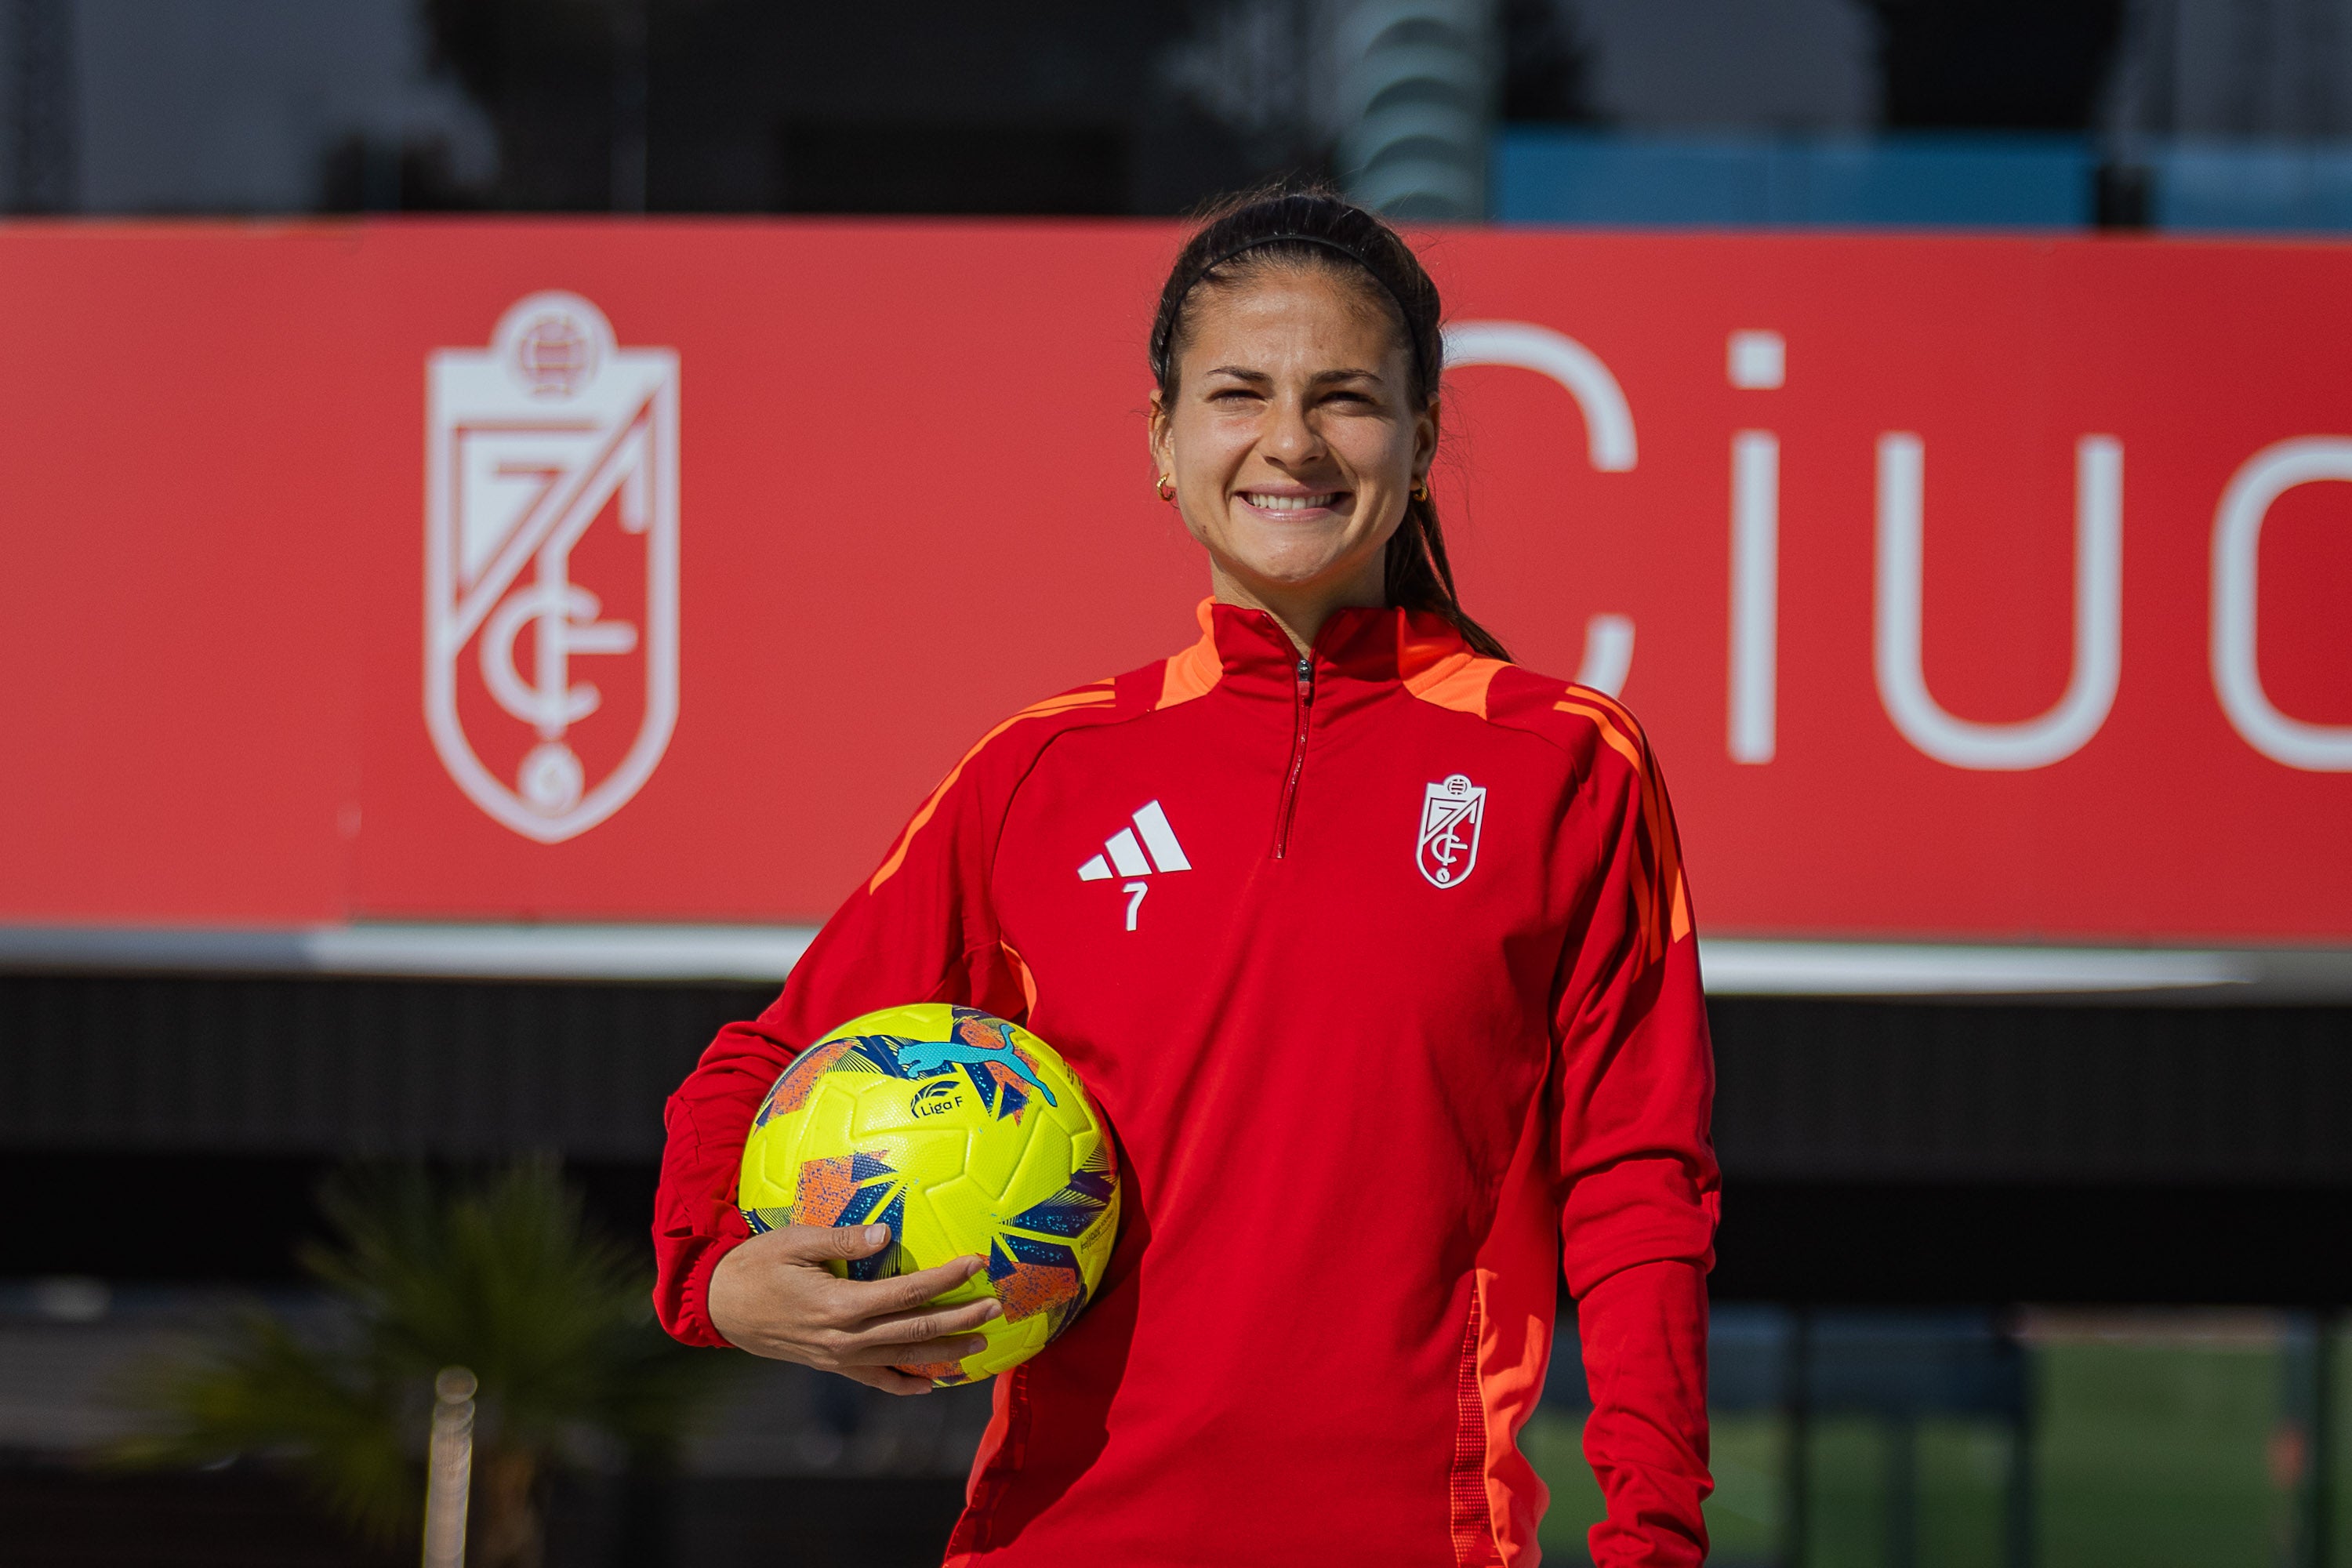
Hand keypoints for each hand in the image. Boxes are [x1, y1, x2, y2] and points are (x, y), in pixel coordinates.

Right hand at [707, 1222, 998, 1394]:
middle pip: (915, 1330)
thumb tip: (886, 1234)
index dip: (945, 1278)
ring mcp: (839, 1358)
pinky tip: (930, 1386)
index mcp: (839, 1305)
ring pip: (903, 1359)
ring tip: (980, 1345)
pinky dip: (905, 1385)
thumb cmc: (757, 1265)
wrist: (720, 1306)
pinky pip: (875, 1381)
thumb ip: (842, 1240)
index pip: (906, 1293)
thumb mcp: (795, 1241)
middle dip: (959, 1319)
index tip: (975, 1262)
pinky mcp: (832, 1366)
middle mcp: (845, 1338)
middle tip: (995, 1308)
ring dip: (944, 1353)